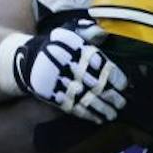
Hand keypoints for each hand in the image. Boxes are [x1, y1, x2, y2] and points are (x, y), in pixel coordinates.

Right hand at [3, 18, 128, 123]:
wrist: (28, 60)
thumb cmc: (56, 47)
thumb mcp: (70, 34)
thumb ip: (90, 33)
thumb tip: (106, 32)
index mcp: (80, 53)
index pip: (105, 68)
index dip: (117, 78)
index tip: (124, 85)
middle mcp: (75, 70)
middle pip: (100, 87)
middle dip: (113, 97)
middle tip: (122, 103)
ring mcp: (66, 86)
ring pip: (90, 101)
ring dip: (104, 110)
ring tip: (113, 114)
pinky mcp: (57, 98)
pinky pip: (76, 109)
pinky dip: (89, 116)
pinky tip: (98, 119)